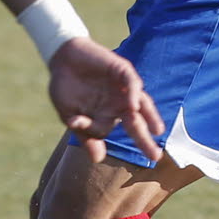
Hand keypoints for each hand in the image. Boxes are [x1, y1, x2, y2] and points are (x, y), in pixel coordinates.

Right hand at [47, 36, 162, 162]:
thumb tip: (97, 159)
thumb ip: (85, 134)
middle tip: (156, 157)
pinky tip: (133, 105)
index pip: (108, 130)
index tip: (78, 126)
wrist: (61, 59)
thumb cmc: (66, 89)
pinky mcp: (121, 70)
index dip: (95, 132)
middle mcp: (119, 104)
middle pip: (136, 124)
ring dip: (150, 117)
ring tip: (157, 131)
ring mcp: (122, 88)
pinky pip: (131, 82)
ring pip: (142, 104)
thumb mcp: (70, 114)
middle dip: (145, 140)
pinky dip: (134, 93)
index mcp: (107, 116)